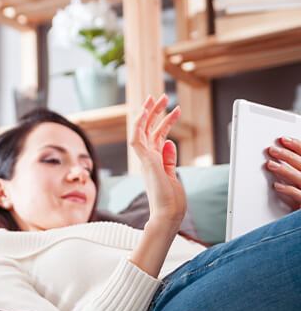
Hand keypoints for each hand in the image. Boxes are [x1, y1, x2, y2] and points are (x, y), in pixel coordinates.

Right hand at [130, 94, 185, 232]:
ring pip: (141, 130)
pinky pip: (136, 138)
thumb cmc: (170, 200)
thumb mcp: (172, 175)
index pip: (157, 136)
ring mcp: (145, 159)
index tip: (173, 109)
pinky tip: (144, 113)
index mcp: (155, 161)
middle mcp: (148, 157)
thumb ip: (169, 159)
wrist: (167, 214)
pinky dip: (138, 125)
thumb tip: (170, 142)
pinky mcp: (144, 161)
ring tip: (158, 98)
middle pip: (148, 129)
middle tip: (162, 97)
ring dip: (148, 113)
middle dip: (155, 111)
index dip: (165, 121)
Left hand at [266, 136, 300, 210]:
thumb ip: (295, 166)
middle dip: (287, 155)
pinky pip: (298, 195)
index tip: (283, 139)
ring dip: (284, 170)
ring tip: (270, 164)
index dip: (297, 145)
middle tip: (272, 149)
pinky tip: (277, 186)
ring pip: (299, 178)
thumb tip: (281, 152)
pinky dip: (288, 190)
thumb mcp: (298, 178)